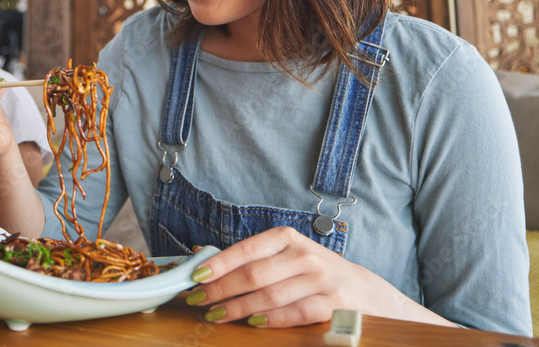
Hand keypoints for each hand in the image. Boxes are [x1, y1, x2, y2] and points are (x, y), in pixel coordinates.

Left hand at [186, 226, 432, 327]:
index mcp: (287, 238)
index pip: (245, 249)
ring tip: (216, 315)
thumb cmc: (315, 274)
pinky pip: (293, 313)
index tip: (195, 276)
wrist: (366, 292)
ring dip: (237, 308)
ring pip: (269, 295)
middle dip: (221, 290)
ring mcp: (319, 279)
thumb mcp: (287, 257)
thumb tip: (204, 258)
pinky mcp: (332, 304)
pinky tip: (251, 323)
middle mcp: (304, 255)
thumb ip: (252, 259)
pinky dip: (269, 320)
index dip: (218, 264)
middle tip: (198, 301)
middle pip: (253, 274)